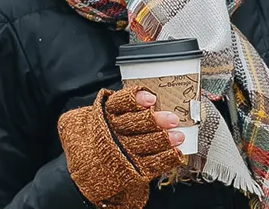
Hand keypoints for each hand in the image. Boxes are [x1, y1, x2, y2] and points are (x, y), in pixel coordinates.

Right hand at [58, 87, 194, 208]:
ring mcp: (120, 152)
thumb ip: (127, 105)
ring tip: (178, 136)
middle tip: (172, 119)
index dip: (135, 100)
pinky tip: (175, 153)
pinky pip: (148, 164)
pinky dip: (164, 159)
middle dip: (154, 122)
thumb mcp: (108, 113)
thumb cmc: (106, 131)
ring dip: (162, 141)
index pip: (119, 103)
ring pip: (141, 144)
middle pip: (132, 124)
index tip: (151, 99)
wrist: (91, 164)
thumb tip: (151, 100)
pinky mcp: (129, 169)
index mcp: (106, 114)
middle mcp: (111, 132)